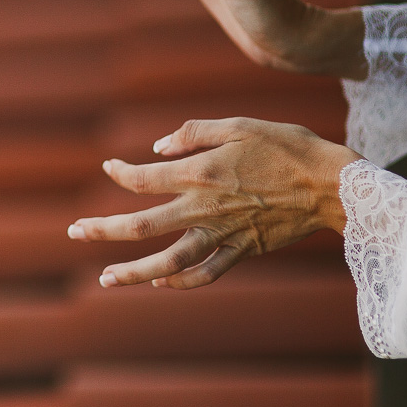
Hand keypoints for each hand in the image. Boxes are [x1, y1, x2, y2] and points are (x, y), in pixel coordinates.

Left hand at [66, 117, 360, 288]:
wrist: (332, 185)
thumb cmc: (286, 146)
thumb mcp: (239, 124)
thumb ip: (193, 134)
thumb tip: (156, 148)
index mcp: (200, 172)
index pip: (143, 178)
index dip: (119, 173)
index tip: (109, 168)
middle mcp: (204, 207)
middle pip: (141, 225)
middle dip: (103, 229)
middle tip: (74, 232)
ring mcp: (223, 234)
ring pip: (169, 261)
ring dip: (133, 272)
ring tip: (106, 279)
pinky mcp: (243, 251)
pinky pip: (206, 274)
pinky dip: (180, 281)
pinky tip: (160, 282)